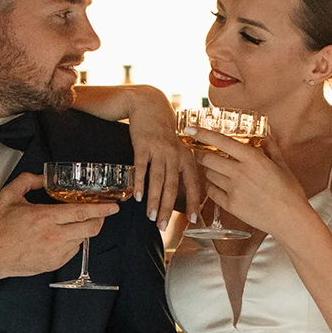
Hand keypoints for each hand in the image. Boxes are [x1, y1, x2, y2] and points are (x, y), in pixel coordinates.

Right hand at [0, 172, 118, 301]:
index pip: (82, 212)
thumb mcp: (8, 196)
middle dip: (101, 220)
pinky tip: (61, 236)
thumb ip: (27, 181)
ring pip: (83, 240)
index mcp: (44, 217)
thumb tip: (42, 177)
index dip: (102, 209)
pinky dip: (73, 242)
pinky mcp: (53, 264)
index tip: (113, 205)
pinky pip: (72, 251)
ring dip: (84, 230)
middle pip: (90, 228)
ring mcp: (55, 252)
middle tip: (103, 213)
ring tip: (75, 223)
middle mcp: (53, 236)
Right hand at [125, 90, 205, 223]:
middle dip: (168, 208)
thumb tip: (180, 196)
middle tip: (164, 226)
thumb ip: (178, 170)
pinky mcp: (143, 145)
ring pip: (158, 180)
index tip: (194, 219)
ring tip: (150, 217)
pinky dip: (139, 183)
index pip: (193, 184)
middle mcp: (175, 155)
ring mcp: (159, 150)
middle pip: (173, 186)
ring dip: (153, 200)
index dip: (194, 202)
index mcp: (186, 158)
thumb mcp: (176, 150)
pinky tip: (136, 197)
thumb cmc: (163, 133)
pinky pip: (141, 167)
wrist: (149, 105)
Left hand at [191, 129, 310, 239]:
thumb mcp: (281, 164)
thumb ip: (269, 146)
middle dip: (202, 153)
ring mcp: (233, 190)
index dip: (202, 134)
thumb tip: (264, 132)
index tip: (190, 129)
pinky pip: (211, 192)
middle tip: (202, 152)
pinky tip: (219, 185)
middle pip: (208, 158)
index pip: (220, 141)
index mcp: (252, 158)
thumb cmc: (289, 192)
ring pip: (208, 174)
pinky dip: (212, 186)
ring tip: (216, 169)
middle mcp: (239, 172)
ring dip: (208, 170)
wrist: (290, 219)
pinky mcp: (230, 205)